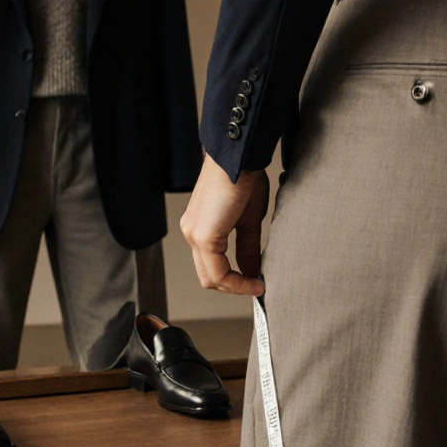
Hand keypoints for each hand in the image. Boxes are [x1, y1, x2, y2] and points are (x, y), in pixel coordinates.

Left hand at [180, 153, 269, 295]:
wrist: (239, 158)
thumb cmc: (244, 178)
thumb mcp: (248, 220)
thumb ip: (247, 247)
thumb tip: (252, 270)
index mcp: (200, 227)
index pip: (210, 265)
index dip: (233, 280)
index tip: (255, 282)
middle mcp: (191, 232)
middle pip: (207, 276)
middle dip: (232, 287)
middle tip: (254, 287)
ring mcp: (194, 235)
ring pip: (210, 277)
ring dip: (235, 286)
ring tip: (256, 284)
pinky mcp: (203, 236)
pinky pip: (217, 271)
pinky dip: (236, 281)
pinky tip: (253, 280)